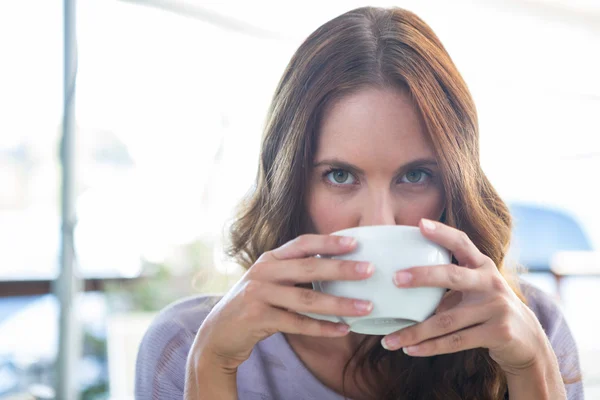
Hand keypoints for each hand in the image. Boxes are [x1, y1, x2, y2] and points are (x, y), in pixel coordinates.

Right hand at [189, 234, 374, 371]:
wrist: (218, 333)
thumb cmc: (254, 304)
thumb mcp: (269, 280)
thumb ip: (293, 271)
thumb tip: (337, 266)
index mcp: (270, 258)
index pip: (302, 243)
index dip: (328, 242)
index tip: (355, 242)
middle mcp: (263, 272)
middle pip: (308, 268)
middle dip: (342, 268)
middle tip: (370, 270)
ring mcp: (259, 294)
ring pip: (307, 299)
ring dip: (340, 304)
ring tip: (366, 307)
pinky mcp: (258, 318)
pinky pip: (298, 324)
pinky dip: (323, 328)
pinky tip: (344, 329)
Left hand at [381, 219, 549, 374]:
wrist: (527, 339)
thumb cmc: (487, 308)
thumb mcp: (475, 287)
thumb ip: (448, 281)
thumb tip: (401, 281)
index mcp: (482, 266)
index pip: (462, 243)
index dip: (442, 232)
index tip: (419, 224)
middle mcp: (491, 282)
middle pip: (452, 276)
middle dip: (422, 276)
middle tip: (395, 278)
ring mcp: (496, 307)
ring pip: (446, 320)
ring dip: (415, 332)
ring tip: (389, 340)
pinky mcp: (498, 333)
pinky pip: (456, 341)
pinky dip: (430, 347)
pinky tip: (409, 350)